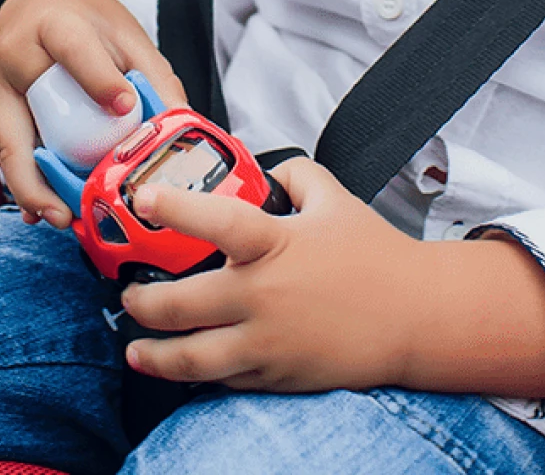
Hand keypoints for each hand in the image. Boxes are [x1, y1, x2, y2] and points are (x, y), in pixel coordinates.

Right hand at [0, 0, 186, 227]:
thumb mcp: (124, 34)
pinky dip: (26, 182)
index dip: (98, 78)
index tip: (125, 106)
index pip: (73, 49)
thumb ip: (152, 76)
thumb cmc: (87, 19)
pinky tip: (43, 212)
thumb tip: (183, 126)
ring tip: (59, 219)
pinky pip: (9, 151)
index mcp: (53, 24)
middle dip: (38, 171)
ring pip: (7, 143)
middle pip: (20, 114)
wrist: (39, 1)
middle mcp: (15, 56)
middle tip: (68, 208)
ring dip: (30, 188)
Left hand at [121, 159, 544, 399]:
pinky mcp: (277, 376)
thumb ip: (297, 174)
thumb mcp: (336, 199)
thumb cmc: (378, 258)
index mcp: (274, 245)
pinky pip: (225, 379)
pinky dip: (201, 374)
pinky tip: (189, 366)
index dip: (173, 208)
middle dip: (140, 303)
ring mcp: (267, 342)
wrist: (416, 317)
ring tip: (137, 348)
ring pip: (192, 358)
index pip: (214, 220)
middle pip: (180, 305)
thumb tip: (272, 165)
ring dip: (155, 354)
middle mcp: (262, 296)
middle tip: (127, 296)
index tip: (143, 198)